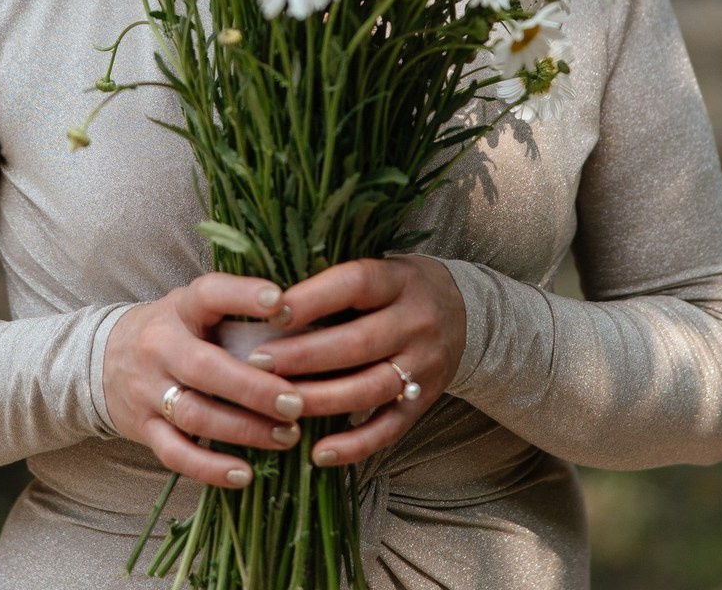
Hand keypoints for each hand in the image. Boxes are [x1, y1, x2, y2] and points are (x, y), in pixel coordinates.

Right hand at [102, 274, 306, 488]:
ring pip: (195, 415)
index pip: (210, 295)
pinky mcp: (142, 428)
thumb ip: (238, 315)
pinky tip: (245, 474)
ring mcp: (147, 390)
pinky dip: (210, 468)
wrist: (103, 359)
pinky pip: (175, 453)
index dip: (243, 296)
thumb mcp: (197, 309)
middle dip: (254, 388)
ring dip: (244, 430)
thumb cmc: (174, 330)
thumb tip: (305, 320)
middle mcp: (159, 346)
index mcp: (181, 308)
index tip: (281, 301)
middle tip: (296, 401)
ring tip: (287, 436)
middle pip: (205, 368)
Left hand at [250, 255, 465, 467]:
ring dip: (321, 400)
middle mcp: (416, 322)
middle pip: (358, 343)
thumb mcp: (378, 268)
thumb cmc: (398, 287)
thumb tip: (269, 300)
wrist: (463, 311)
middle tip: (259, 362)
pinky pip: (389, 429)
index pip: (356, 284)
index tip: (273, 310)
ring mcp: (423, 366)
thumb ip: (337, 284)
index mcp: (399, 281)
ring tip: (277, 405)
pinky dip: (354, 445)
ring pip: (369, 389)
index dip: (314, 298)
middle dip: (305, 355)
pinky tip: (318, 453)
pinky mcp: (425, 402)